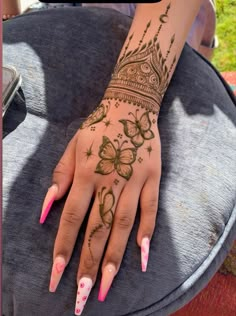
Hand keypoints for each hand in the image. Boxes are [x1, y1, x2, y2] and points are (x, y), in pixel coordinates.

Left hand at [40, 99, 160, 314]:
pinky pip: (150, 210)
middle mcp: (110, 180)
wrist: (131, 108)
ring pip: (123, 225)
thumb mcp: (73, 146)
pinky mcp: (152, 179)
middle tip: (82, 297)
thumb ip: (60, 177)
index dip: (63, 248)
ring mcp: (134, 181)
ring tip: (105, 285)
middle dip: (88, 264)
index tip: (56, 275)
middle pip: (97, 228)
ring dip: (114, 257)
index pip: (72, 217)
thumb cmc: (98, 128)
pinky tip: (142, 257)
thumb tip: (45, 209)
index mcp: (87, 172)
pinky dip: (146, 233)